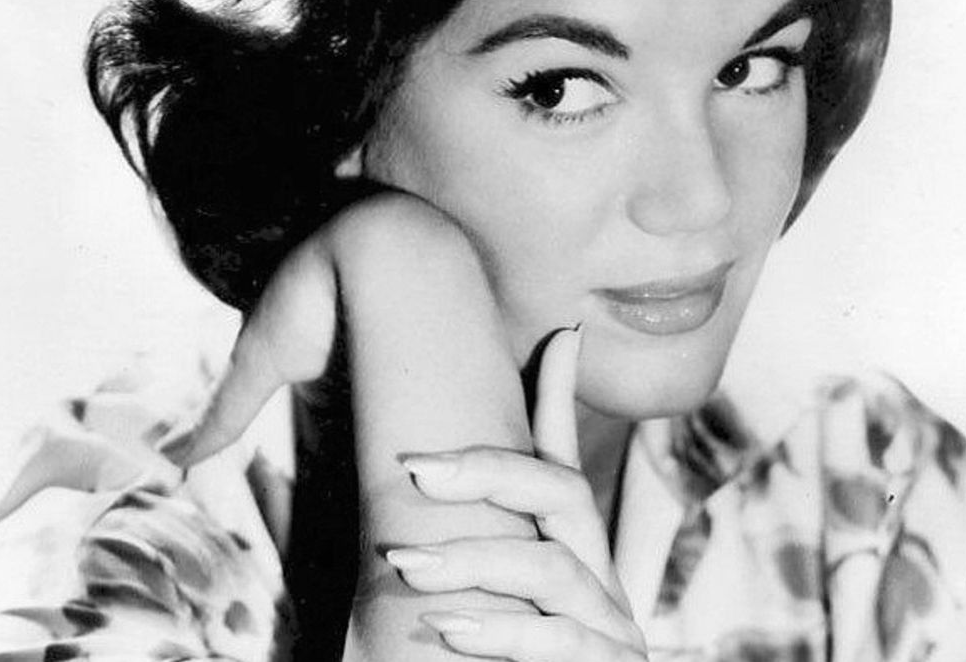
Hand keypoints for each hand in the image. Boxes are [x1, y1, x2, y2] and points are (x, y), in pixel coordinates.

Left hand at [388, 328, 647, 660]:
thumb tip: (359, 470)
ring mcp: (607, 628)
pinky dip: (505, 632)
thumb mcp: (462, 598)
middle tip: (412, 471)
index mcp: (562, 550)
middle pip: (559, 492)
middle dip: (490, 471)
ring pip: (554, 567)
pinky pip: (562, 640)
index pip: (558, 461)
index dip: (556, 396)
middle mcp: (593, 577)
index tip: (558, 334)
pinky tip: (452, 630)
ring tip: (407, 568)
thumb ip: (441, 535)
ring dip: (478, 561)